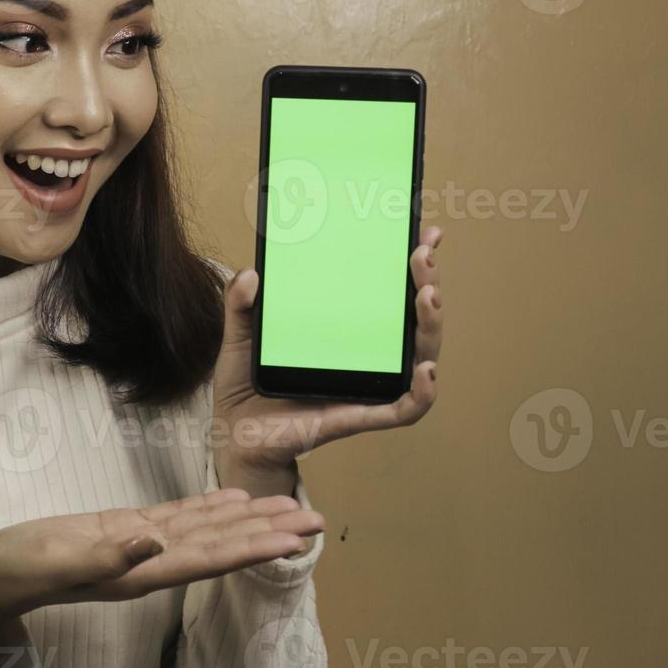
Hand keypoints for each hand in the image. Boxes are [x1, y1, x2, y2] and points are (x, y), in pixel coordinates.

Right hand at [0, 488, 323, 633]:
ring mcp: (139, 546)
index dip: (253, 547)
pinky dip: (209, 508)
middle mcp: (151, 562)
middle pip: (222, 545)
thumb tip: (155, 541)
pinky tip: (233, 500)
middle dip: (267, 532)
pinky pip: (178, 517)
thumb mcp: (59, 560)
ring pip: (206, 529)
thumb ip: (107, 555)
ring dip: (249, 519)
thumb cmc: (22, 569)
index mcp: (142, 573)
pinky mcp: (124, 529)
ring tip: (290, 508)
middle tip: (315, 520)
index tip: (292, 538)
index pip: (211, 559)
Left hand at [210, 226, 445, 495]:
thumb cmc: (247, 383)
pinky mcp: (360, 415)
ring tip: (428, 295)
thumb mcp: (241, 334)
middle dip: (427, 283)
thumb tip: (251, 274)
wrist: (235, 435)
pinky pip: (405, 408)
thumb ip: (241, 304)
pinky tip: (426, 370)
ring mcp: (369, 384)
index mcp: (347, 329)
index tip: (424, 233)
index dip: (413, 265)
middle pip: (414, 319)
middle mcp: (367, 354)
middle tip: (422, 255)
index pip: (390, 293)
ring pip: (420, 356)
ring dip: (432, 326)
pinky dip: (423, 393)